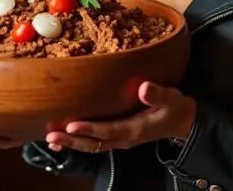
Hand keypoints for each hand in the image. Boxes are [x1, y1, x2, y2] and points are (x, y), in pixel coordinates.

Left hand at [45, 82, 195, 153]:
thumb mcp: (172, 99)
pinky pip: (95, 142)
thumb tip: (144, 88)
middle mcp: (124, 139)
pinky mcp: (117, 136)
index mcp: (135, 129)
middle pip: (94, 143)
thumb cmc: (175, 107)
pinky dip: (78, 141)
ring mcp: (120, 140)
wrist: (182, 122)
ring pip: (92, 145)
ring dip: (71, 142)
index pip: (108, 130)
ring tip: (50, 138)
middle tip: (51, 134)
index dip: (89, 128)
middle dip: (72, 139)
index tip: (71, 124)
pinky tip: (63, 138)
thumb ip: (158, 94)